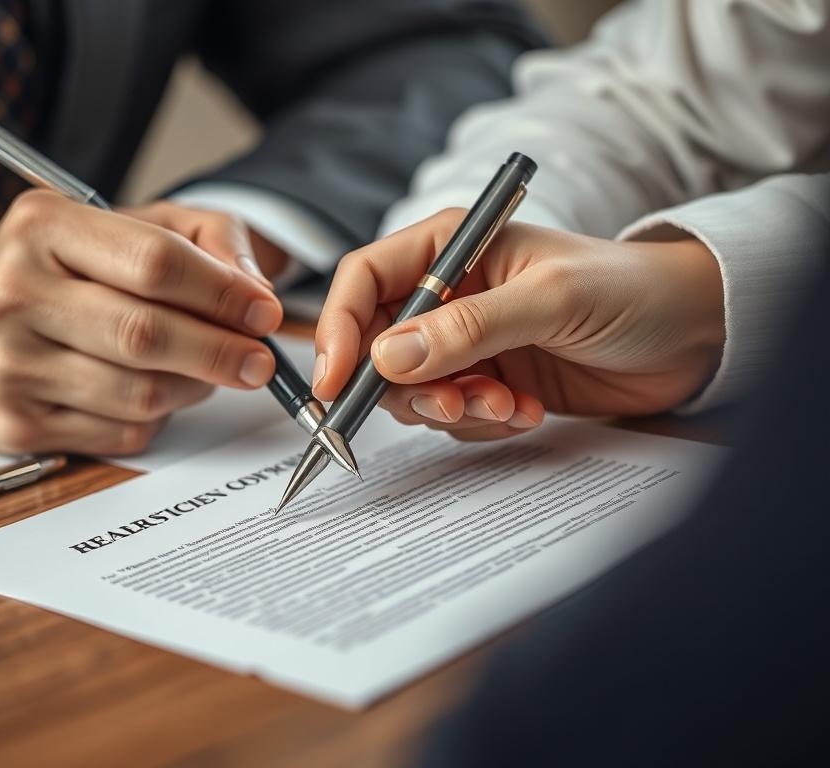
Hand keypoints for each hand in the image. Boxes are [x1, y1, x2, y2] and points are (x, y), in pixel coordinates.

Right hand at [0, 192, 284, 454]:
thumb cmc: (48, 271)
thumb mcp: (118, 223)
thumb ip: (200, 237)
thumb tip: (255, 292)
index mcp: (41, 228)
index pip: (154, 263)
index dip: (222, 293)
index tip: (264, 312)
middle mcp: (14, 295)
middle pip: (146, 335)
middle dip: (220, 351)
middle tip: (259, 361)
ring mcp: (9, 366)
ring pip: (141, 394)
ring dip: (193, 387)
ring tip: (203, 370)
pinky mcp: (14, 424)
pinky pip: (121, 433)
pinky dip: (157, 418)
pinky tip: (152, 393)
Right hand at [313, 211, 724, 440]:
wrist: (692, 335)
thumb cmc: (628, 291)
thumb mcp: (549, 300)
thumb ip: (468, 328)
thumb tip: (389, 358)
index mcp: (452, 247)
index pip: (365, 281)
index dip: (339, 329)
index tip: (336, 382)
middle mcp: (449, 294)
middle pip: (379, 345)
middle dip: (407, 386)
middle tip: (453, 405)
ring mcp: (468, 342)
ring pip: (414, 389)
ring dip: (453, 408)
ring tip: (506, 406)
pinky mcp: (489, 381)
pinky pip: (455, 414)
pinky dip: (483, 422)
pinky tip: (526, 412)